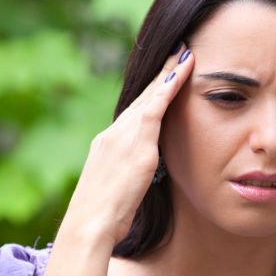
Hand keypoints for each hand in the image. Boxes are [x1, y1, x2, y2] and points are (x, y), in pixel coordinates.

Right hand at [62, 43, 194, 246]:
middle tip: (176, 51)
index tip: (161, 77)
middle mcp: (113, 134)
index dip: (149, 94)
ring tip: (185, 52)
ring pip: (150, 96)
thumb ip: (128, 179)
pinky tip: (184, 68)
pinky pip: (156, 106)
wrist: (89, 224)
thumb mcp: (114, 194)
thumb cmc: (101, 220)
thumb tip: (136, 182)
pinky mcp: (137, 143)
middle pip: (141, 98)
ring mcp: (123, 136)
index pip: (133, 114)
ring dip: (168, 72)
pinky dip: (170, 85)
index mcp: (106, 146)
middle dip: (159, 74)